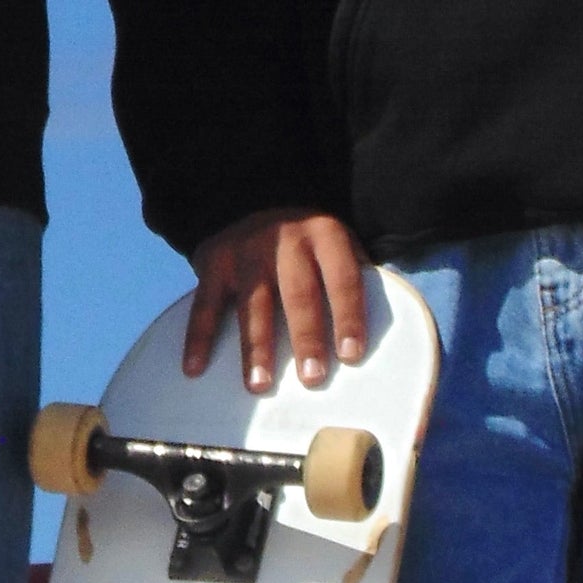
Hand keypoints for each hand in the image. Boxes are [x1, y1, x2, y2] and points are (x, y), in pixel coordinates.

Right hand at [183, 209, 367, 393]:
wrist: (254, 196)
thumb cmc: (308, 241)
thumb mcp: (337, 242)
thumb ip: (356, 277)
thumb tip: (388, 334)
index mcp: (324, 236)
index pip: (341, 278)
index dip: (348, 315)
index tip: (351, 355)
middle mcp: (285, 239)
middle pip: (298, 292)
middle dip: (306, 336)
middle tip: (312, 378)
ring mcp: (247, 249)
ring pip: (253, 302)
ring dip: (255, 346)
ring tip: (259, 385)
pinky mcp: (215, 260)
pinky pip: (205, 303)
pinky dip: (198, 337)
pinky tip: (194, 368)